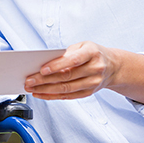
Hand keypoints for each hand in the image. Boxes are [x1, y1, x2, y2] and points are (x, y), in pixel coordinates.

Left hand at [24, 41, 143, 104]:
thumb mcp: (82, 46)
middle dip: (45, 80)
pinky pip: (68, 96)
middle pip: (67, 77)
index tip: (42, 69)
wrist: (113, 66)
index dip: (57, 65)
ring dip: (46, 90)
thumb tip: (46, 63)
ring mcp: (93, 83)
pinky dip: (53, 96)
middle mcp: (95, 69)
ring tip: (32, 88)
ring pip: (66, 89)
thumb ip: (67, 53)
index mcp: (92, 53)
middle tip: (29, 80)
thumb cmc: (93, 53)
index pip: (73, 61)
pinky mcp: (89, 92)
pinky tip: (41, 94)